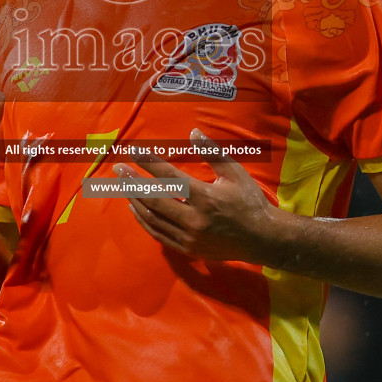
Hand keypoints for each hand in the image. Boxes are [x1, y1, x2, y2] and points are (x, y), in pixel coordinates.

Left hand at [116, 128, 284, 261]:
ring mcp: (189, 237)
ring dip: (136, 201)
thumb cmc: (249, 202)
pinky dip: (144, 221)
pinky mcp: (188, 249)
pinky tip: (136, 209)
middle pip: (154, 199)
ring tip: (124, 187)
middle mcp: (194, 219)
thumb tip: (193, 132)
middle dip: (133, 182)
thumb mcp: (235, 173)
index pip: (169, 176)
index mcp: (205, 198)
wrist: (262, 239)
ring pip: (153, 218)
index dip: (149, 162)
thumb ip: (212, 152)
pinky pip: (159, 234)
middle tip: (118, 169)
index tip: (134, 151)